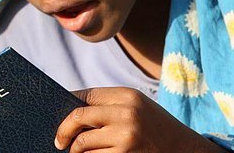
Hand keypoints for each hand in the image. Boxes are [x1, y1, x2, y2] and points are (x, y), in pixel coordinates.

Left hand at [54, 87, 225, 152]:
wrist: (186, 149)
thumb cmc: (155, 126)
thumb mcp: (137, 105)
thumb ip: (109, 104)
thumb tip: (69, 106)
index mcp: (126, 96)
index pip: (85, 96)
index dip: (67, 104)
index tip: (58, 112)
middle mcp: (126, 114)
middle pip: (78, 117)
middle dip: (63, 130)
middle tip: (59, 140)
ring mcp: (126, 137)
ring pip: (83, 143)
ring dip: (76, 150)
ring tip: (76, 151)